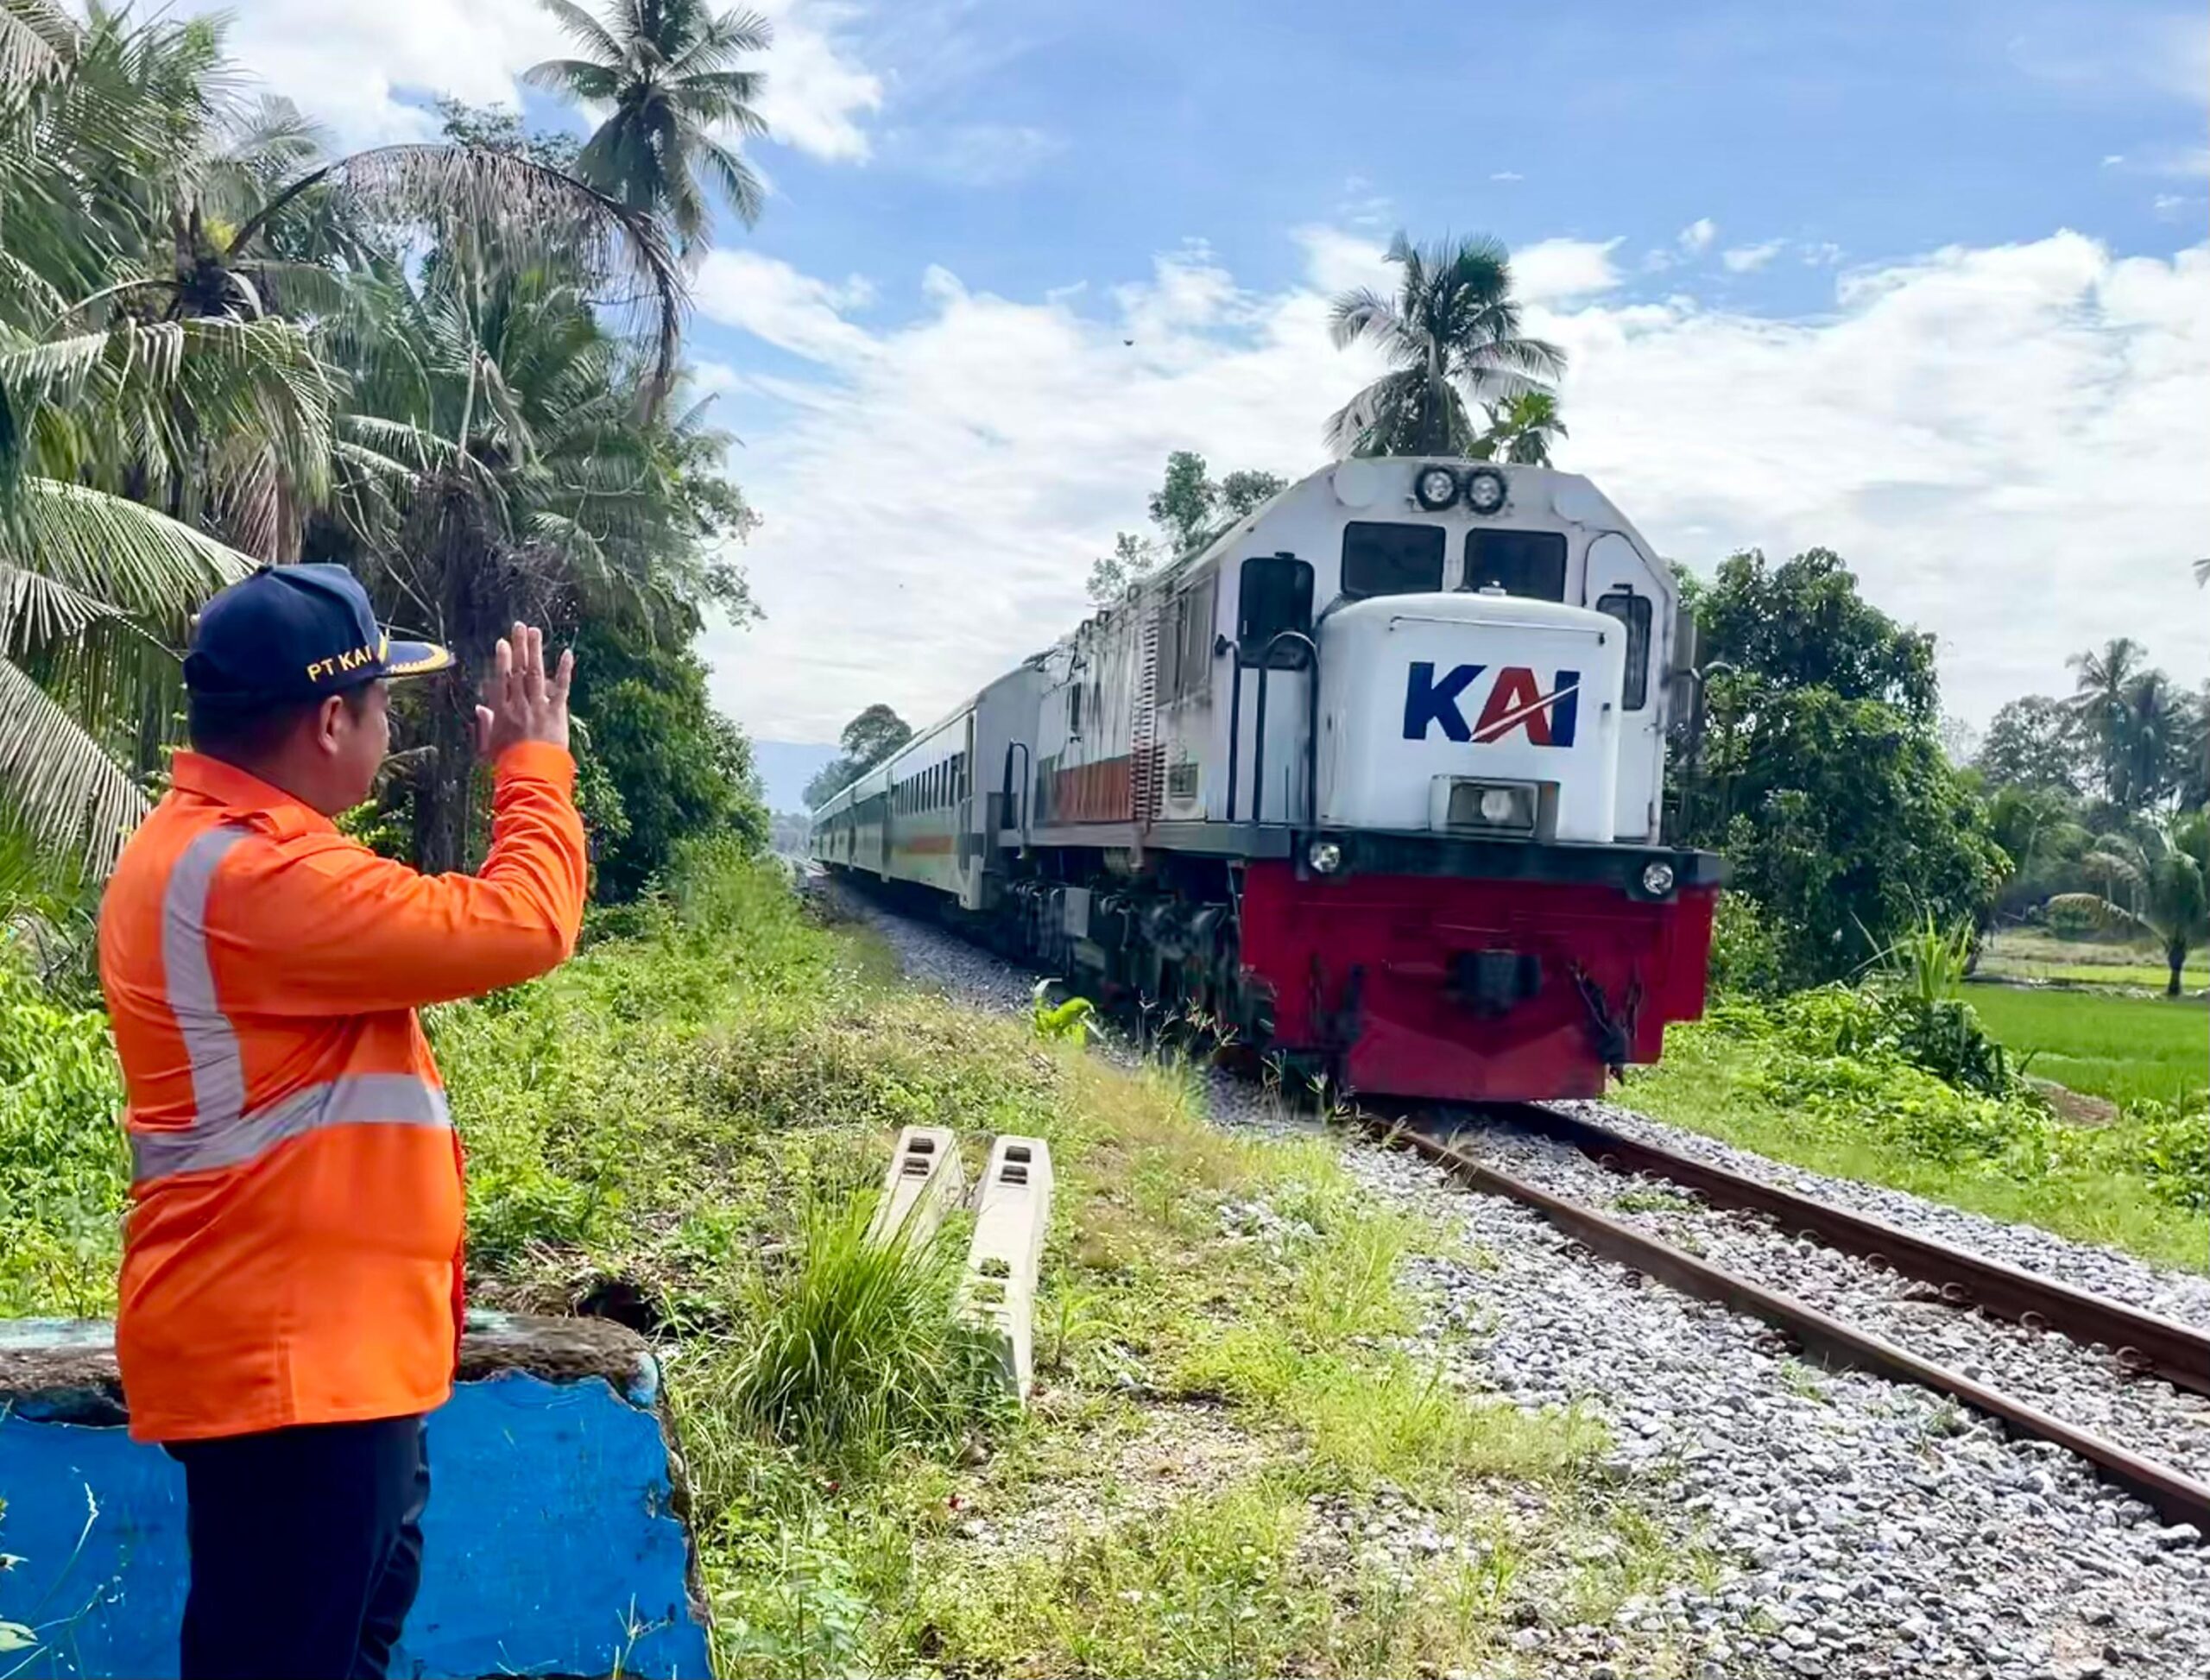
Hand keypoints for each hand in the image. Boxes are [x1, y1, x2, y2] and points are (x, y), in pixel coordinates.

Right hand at [474, 623, 573, 758]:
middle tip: (519, 627)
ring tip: (535, 632)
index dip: (501, 660)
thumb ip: (486, 724)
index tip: (502, 643)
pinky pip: (561, 687)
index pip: (501, 679)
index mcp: (502, 711)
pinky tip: (568, 654)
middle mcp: (519, 704)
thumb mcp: (490, 745)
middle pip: (517, 670)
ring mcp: (538, 706)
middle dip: (518, 647)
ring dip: (536, 651)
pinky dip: (565, 670)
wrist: (530, 774)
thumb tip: (480, 707)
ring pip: (535, 673)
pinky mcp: (556, 712)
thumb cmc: (509, 763)